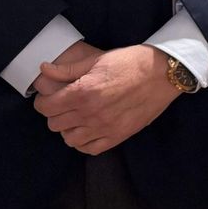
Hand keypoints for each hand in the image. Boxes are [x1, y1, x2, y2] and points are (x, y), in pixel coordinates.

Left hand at [32, 44, 180, 154]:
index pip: (46, 107)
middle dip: (55, 114)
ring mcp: (104, 128)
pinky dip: (85, 142)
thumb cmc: (131, 62)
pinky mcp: (118, 136)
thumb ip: (68, 69)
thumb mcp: (98, 59)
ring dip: (69, 129)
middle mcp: (90, 114)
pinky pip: (90, 149)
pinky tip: (90, 130)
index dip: (43, 101)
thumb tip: (43, 70)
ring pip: (69, 139)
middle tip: (64, 104)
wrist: (163, 74)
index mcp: (82, 92)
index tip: (49, 97)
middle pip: (54, 124)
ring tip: (77, 118)